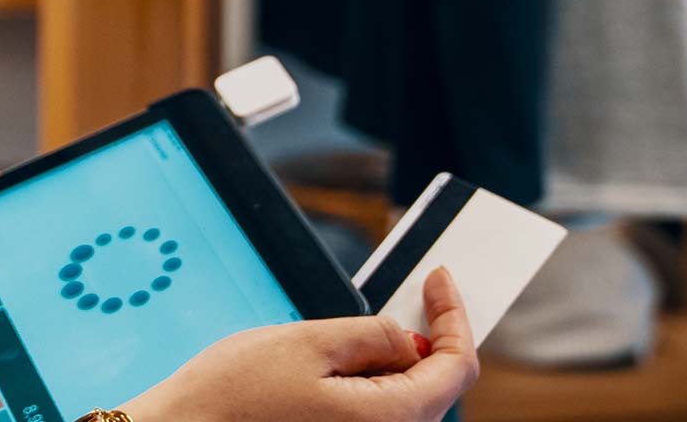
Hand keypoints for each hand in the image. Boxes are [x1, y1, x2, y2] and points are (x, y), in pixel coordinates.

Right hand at [120, 267, 478, 421]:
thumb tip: (411, 338)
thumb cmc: (231, 396)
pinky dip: (372, 382)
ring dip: (395, 360)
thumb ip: (373, 335)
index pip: (455, 367)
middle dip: (428, 337)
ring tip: (363, 326)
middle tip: (412, 291)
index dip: (453, 316)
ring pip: (403, 400)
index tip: (438, 279)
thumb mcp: (309, 342)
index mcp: (388, 420)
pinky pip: (374, 414)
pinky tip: (343, 360)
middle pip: (434, 387)